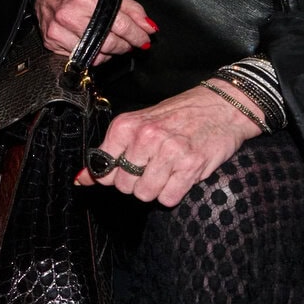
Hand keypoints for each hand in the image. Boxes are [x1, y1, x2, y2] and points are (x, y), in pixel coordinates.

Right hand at [36, 0, 155, 61]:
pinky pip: (80, 59)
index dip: (137, 35)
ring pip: (95, 55)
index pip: (120, 25)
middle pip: (108, 43)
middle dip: (125, 46)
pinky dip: (92, 56)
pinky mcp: (51, 42)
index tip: (144, 40)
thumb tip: (149, 27)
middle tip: (130, 43)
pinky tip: (94, 46)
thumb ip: (131, 9)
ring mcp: (59, 30)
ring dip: (110, 53)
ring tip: (111, 42)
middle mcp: (70, 15)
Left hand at [77, 82, 260, 206]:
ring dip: (156, 189)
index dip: (114, 174)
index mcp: (127, 126)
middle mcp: (145, 137)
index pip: (103, 168)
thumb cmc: (180, 115)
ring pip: (145, 194)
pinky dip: (174, 193)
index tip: (128, 167)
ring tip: (169, 170)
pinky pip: (168, 198)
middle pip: (124, 186)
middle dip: (137, 182)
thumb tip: (81, 179)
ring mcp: (168, 151)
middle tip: (154, 166)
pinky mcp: (191, 165)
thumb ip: (111, 152)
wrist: (222, 105)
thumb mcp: (140, 124)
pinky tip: (181, 175)